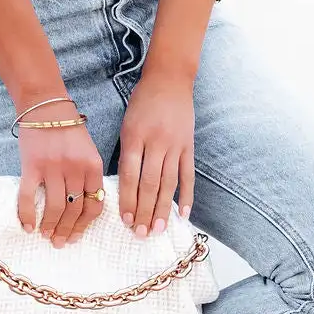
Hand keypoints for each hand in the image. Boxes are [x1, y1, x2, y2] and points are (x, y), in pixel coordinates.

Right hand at [15, 100, 105, 248]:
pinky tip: (27, 226)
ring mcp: (53, 167)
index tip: (77, 237)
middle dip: (67, 231)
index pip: (95, 204)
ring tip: (45, 235)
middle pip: (74, 210)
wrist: (45, 105)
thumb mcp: (88, 150)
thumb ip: (88, 175)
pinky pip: (29, 197)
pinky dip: (27, 215)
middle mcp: (75, 168)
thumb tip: (83, 209)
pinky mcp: (32, 165)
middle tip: (59, 243)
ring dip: (50, 226)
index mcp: (93, 165)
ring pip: (55, 207)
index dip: (85, 225)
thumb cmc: (68, 128)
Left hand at [117, 68, 194, 237]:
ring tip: (158, 229)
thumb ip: (126, 152)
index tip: (126, 220)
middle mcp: (155, 142)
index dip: (128, 200)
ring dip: (163, 209)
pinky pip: (188, 174)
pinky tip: (184, 214)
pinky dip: (187, 195)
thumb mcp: (127, 123)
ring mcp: (175, 144)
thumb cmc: (142, 101)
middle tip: (141, 233)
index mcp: (134, 136)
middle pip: (149, 183)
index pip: (130, 175)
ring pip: (169, 183)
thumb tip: (124, 187)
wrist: (169, 79)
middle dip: (144, 211)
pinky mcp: (188, 145)